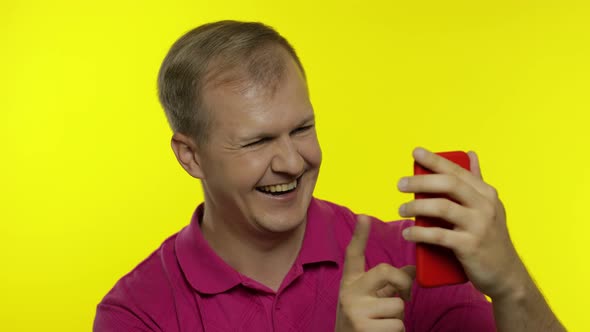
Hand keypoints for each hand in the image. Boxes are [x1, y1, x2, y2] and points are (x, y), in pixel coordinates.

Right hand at [335, 215, 415, 331]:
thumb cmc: (363, 323)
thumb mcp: (371, 300)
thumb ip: (389, 285)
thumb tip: (413, 270)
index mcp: (350, 283)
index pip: (353, 255)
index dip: (360, 235)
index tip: (365, 216)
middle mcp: (349, 293)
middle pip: (386, 271)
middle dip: (403, 283)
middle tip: (405, 296)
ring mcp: (355, 311)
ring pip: (398, 305)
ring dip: (398, 318)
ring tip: (383, 324)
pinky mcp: (364, 329)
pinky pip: (397, 325)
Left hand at [398, 147, 525, 299]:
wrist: (506, 275)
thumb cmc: (491, 238)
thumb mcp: (489, 206)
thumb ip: (477, 181)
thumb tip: (470, 153)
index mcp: (486, 193)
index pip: (457, 171)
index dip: (435, 160)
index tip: (416, 152)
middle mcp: (485, 206)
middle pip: (448, 185)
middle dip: (421, 181)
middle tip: (400, 184)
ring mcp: (479, 226)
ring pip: (442, 208)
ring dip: (416, 206)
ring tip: (400, 210)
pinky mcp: (470, 246)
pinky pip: (439, 235)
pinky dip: (419, 233)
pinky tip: (407, 233)